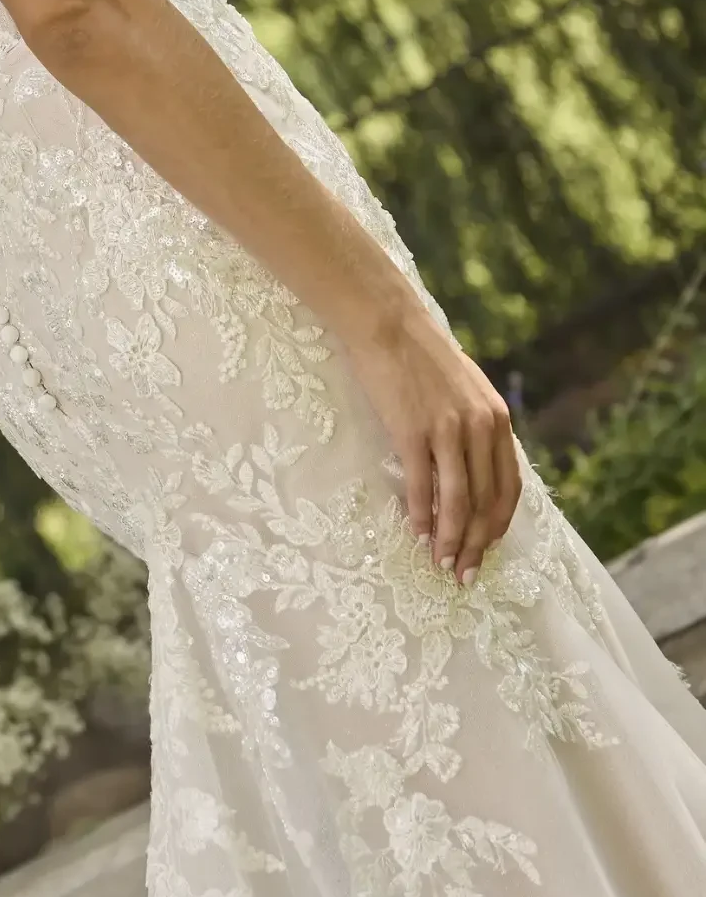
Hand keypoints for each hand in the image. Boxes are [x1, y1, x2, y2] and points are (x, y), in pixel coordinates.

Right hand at [342, 298, 521, 585]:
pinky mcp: (412, 431)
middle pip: (485, 502)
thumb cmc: (422, 357)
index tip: (487, 552)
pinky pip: (421, 485)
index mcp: (498, 420)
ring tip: (442, 563)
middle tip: (464, 573)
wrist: (388, 323)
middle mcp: (481, 428)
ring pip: (457, 501)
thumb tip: (473, 472)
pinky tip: (416, 532)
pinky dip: (420, 515)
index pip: (509, 488)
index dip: (499, 527)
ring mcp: (447, 430)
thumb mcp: (466, 391)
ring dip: (450, 539)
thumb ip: (477, 428)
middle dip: (476, 544)